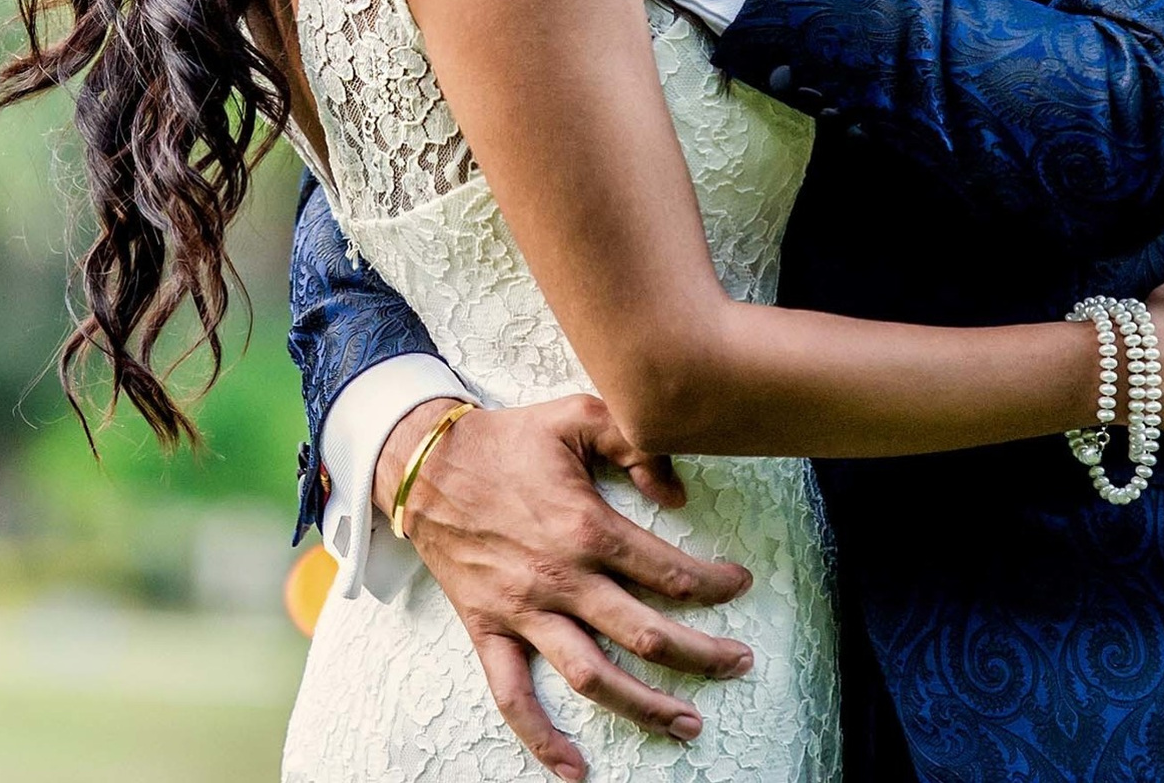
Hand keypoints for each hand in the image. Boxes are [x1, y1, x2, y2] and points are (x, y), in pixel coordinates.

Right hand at [377, 395, 752, 780]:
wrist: (424, 463)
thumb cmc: (506, 440)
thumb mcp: (576, 417)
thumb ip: (635, 443)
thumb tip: (678, 493)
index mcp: (586, 527)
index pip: (669, 572)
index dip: (715, 584)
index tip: (738, 584)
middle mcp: (561, 579)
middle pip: (647, 636)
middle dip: (704, 656)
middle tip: (739, 663)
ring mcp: (524, 611)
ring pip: (595, 676)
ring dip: (646, 706)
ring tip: (688, 724)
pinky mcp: (490, 630)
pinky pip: (514, 696)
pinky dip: (542, 739)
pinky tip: (575, 769)